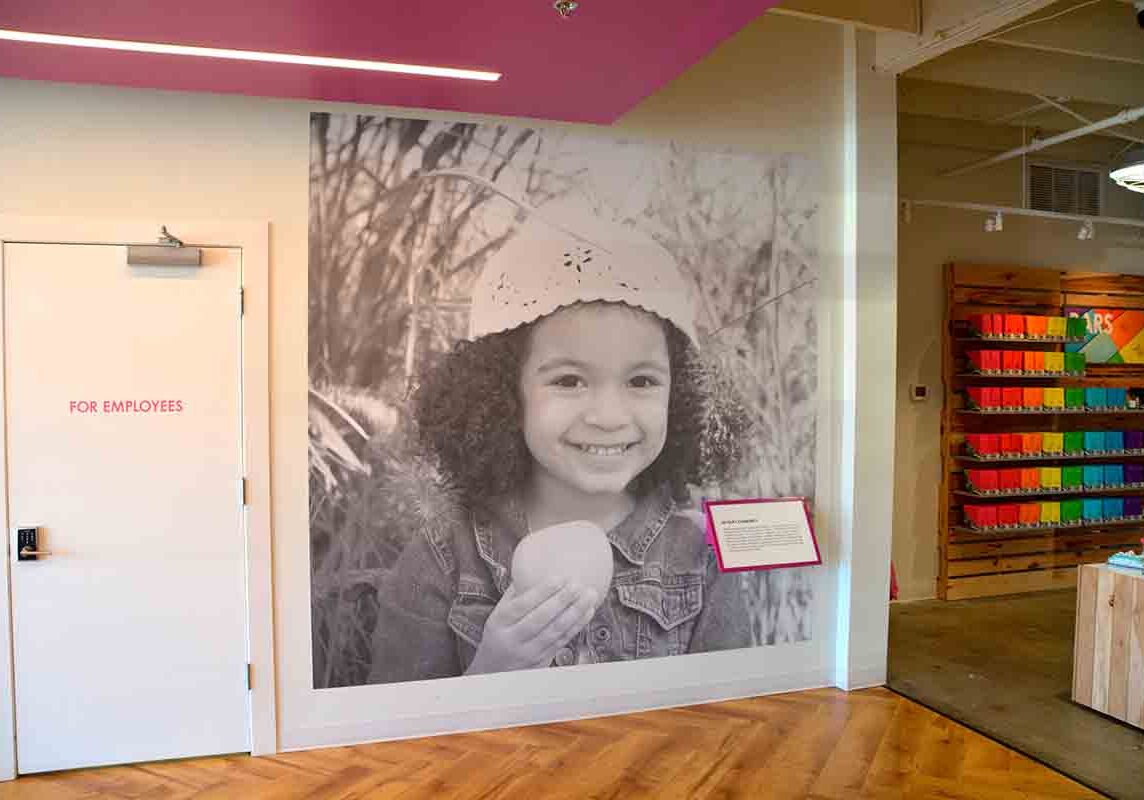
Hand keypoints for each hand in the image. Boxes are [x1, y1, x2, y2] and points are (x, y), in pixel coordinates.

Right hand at [465, 580, 597, 674]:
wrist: (493, 673)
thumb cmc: (498, 635)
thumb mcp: (498, 614)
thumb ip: (515, 594)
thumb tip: (534, 568)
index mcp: (499, 623)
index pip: (522, 606)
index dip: (542, 592)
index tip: (559, 577)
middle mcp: (513, 639)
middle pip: (540, 619)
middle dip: (562, 601)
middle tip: (578, 584)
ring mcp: (529, 653)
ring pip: (555, 632)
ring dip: (575, 613)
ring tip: (589, 595)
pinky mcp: (543, 661)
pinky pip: (562, 641)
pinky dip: (577, 626)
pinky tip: (587, 612)